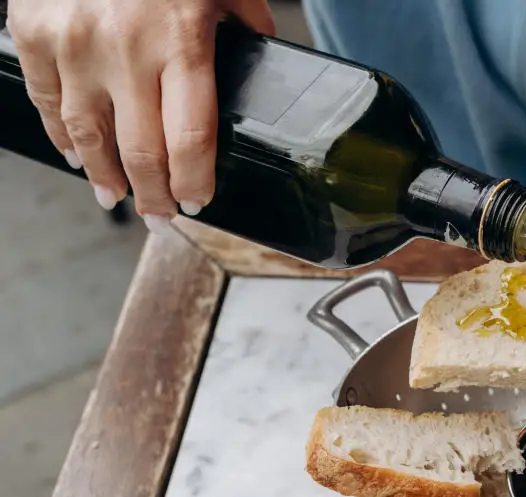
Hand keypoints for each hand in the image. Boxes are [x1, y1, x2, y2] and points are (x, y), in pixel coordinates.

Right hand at [7, 0, 274, 229]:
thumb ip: (244, 22)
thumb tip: (262, 53)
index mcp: (180, 43)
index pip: (190, 140)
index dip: (195, 182)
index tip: (200, 202)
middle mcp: (125, 52)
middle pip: (141, 153)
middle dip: (155, 196)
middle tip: (163, 216)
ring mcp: (74, 45)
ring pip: (89, 137)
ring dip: (105, 177)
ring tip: (117, 198)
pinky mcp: (34, 34)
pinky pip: (48, 103)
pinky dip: (63, 136)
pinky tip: (78, 155)